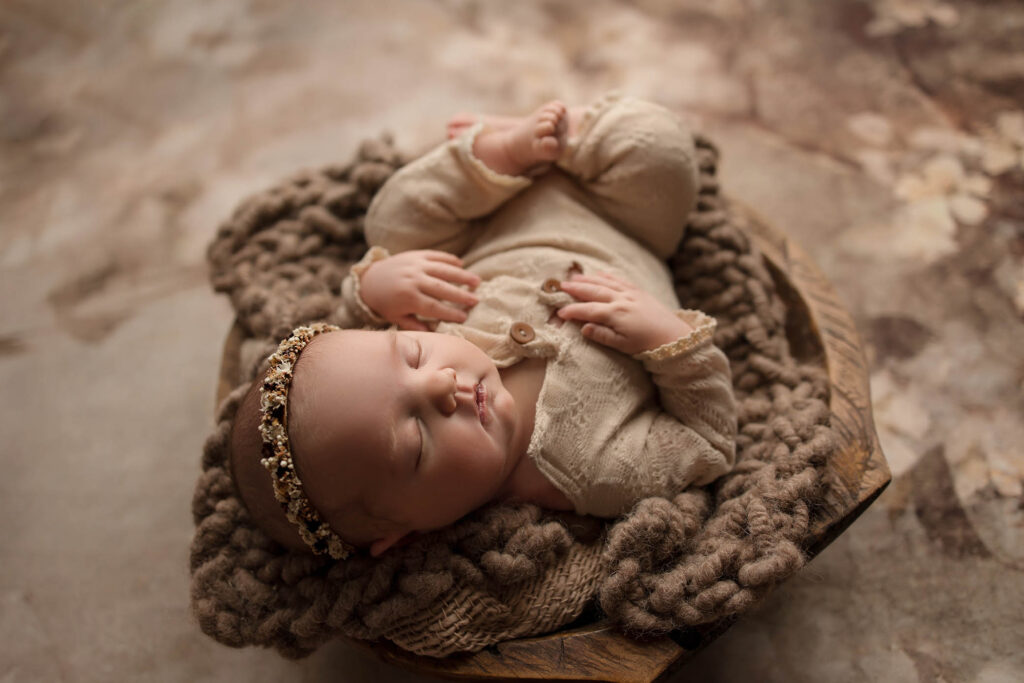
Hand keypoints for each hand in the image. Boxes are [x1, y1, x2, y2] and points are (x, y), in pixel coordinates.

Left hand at [360, 250, 479, 330]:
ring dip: (461, 275)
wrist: (369, 280)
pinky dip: (449, 259)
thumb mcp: (396, 318)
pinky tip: (461, 264)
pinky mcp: (416, 255)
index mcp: (408, 298)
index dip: (450, 312)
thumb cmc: (385, 303)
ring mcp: (415, 265)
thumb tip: (434, 333)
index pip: (434, 307)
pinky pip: (435, 256)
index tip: (464, 317)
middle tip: (476, 301)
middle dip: (461, 295)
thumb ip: (414, 326)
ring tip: (477, 281)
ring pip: (443, 270)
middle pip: (442, 288)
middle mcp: (413, 280)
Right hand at [557, 271, 691, 353]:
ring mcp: (630, 293)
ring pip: (605, 283)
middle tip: (561, 285)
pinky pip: (619, 280)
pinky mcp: (639, 291)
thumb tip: (583, 328)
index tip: (559, 312)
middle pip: (594, 291)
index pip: (588, 310)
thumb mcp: (623, 345)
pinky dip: (607, 276)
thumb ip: (602, 336)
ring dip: (588, 279)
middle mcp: (622, 300)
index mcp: (616, 315)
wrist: (673, 336)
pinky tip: (598, 274)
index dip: (572, 311)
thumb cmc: (647, 344)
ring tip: (574, 277)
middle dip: (576, 288)